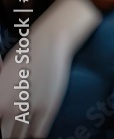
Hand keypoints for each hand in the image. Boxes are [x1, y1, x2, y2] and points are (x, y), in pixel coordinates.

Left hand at [0, 0, 101, 137]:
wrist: (47, 44)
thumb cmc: (23, 58)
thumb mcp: (2, 78)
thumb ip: (1, 98)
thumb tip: (1, 110)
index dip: (1, 132)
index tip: (5, 131)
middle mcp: (11, 109)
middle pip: (6, 135)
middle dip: (10, 136)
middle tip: (13, 134)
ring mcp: (30, 109)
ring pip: (22, 136)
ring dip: (22, 137)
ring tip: (23, 135)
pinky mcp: (48, 108)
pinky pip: (39, 132)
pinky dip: (36, 136)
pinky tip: (35, 135)